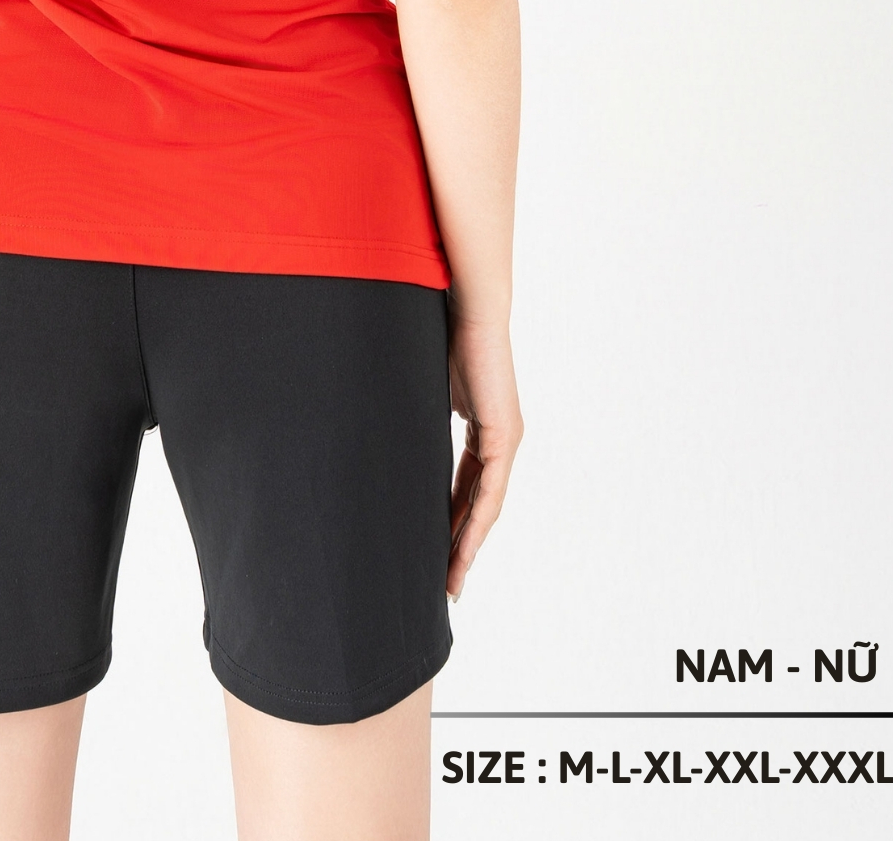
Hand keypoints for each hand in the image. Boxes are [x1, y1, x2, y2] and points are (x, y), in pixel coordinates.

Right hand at [446, 314, 522, 599]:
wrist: (470, 309)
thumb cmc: (443, 334)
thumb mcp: (428, 389)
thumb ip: (419, 416)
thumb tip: (387, 432)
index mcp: (485, 430)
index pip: (469, 486)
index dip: (453, 521)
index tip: (437, 552)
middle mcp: (501, 439)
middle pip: (480, 504)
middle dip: (461, 545)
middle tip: (445, 583)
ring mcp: (506, 439)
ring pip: (487, 505)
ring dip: (469, 544)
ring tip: (452, 578)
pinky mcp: (503, 436)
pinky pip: (491, 491)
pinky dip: (476, 522)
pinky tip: (462, 548)